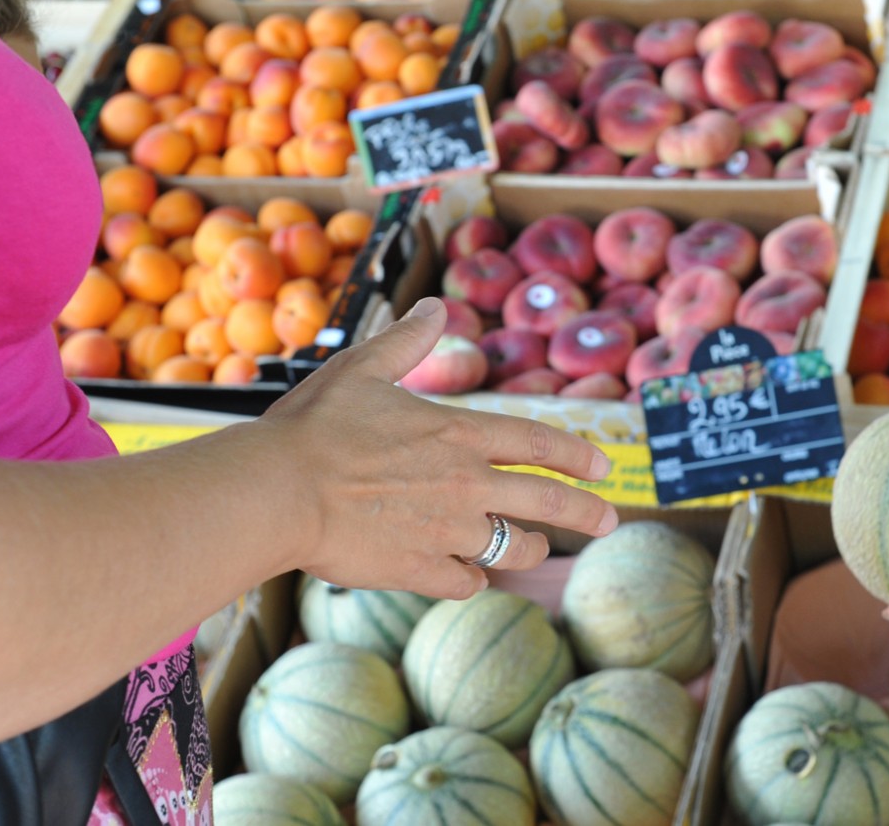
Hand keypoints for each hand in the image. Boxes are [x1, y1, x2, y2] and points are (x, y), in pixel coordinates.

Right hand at [262, 298, 618, 599]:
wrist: (278, 491)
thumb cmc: (314, 426)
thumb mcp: (362, 368)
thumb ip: (407, 340)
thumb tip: (436, 305)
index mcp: (459, 433)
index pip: (537, 443)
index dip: (576, 455)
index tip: (603, 468)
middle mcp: (466, 484)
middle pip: (547, 501)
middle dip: (586, 511)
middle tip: (610, 520)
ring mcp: (447, 532)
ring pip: (512, 548)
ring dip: (528, 549)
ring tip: (535, 550)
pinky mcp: (419, 570)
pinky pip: (465, 582)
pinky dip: (471, 579)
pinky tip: (469, 576)